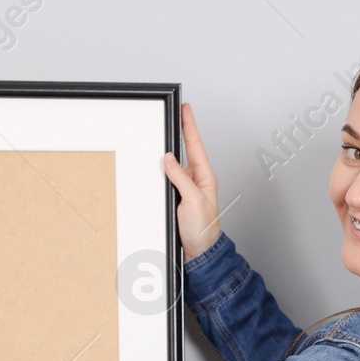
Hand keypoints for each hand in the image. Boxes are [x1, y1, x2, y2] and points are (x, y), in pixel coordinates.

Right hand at [161, 102, 221, 257]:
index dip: (190, 125)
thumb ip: (181, 178)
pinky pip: (167, 178)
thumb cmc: (202, 230)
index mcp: (205, 177)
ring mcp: (185, 188)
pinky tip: (154, 165)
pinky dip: (160, 170)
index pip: (195, 145)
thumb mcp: (193, 200)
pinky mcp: (176, 197)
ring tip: (161, 135)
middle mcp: (196, 180)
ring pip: (173, 164)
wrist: (198, 252)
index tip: (185, 108)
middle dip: (179, 132)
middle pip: (185, 150)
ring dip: (166, 153)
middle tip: (173, 113)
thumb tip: (169, 158)